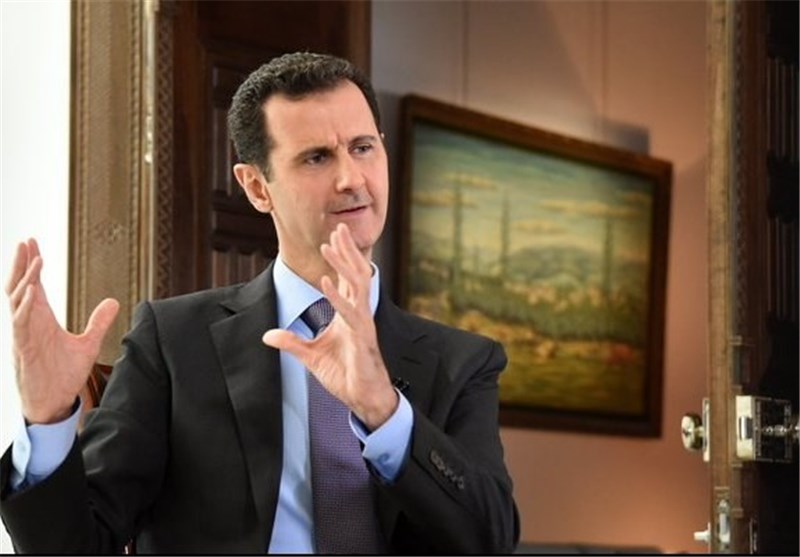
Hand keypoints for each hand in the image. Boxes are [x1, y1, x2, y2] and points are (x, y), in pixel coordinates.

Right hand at [6, 239, 119, 423]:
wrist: (53, 404)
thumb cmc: (63, 376)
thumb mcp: (88, 344)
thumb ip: (98, 322)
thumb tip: (113, 301)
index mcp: (41, 320)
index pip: (33, 285)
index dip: (32, 265)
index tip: (33, 243)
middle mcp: (29, 324)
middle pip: (19, 287)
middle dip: (22, 264)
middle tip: (25, 240)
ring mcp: (24, 335)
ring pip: (17, 302)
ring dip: (25, 280)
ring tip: (35, 259)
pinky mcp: (23, 350)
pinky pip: (21, 324)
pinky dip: (25, 307)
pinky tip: (32, 291)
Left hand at [262, 224, 396, 429]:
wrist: (363, 398)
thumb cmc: (345, 375)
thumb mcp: (311, 357)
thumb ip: (292, 343)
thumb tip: (268, 335)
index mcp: (350, 314)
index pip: (349, 279)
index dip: (342, 258)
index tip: (333, 237)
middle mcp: (359, 314)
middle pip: (357, 274)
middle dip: (347, 250)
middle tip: (340, 227)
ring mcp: (362, 324)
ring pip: (357, 286)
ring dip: (343, 264)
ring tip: (330, 245)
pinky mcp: (362, 338)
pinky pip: (351, 312)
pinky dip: (338, 296)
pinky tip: (327, 282)